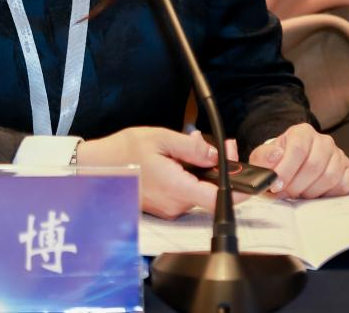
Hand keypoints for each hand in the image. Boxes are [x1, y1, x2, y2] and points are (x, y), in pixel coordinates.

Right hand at [76, 127, 238, 218]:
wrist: (96, 168)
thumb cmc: (124, 151)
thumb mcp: (160, 138)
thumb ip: (191, 147)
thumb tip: (215, 153)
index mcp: (176, 188)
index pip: (218, 199)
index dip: (239, 192)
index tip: (251, 180)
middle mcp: (175, 205)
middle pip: (211, 192)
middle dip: (220, 168)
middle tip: (222, 144)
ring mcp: (169, 209)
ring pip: (199, 192)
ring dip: (204, 171)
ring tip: (194, 145)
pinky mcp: (164, 207)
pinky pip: (186, 194)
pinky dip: (191, 177)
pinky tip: (181, 159)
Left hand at [248, 123, 348, 198]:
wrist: (291, 167)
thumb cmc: (279, 162)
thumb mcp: (263, 158)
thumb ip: (263, 156)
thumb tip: (275, 156)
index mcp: (302, 132)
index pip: (298, 149)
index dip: (286, 170)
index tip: (277, 186)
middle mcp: (323, 141)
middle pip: (314, 165)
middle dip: (296, 185)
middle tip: (285, 193)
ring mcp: (338, 155)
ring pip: (329, 177)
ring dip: (310, 191)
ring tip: (298, 193)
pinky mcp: (347, 170)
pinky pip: (343, 185)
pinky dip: (327, 194)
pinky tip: (314, 193)